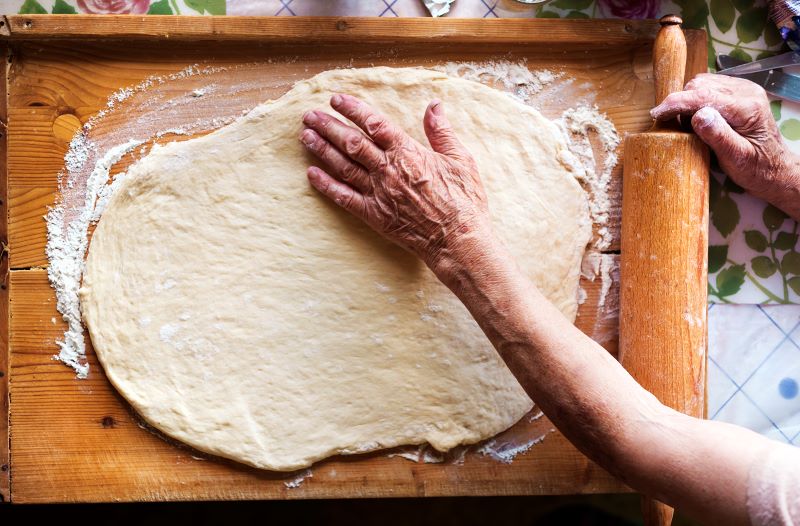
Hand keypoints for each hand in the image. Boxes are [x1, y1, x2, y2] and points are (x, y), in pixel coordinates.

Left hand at [300, 94, 490, 272]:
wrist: (457, 240)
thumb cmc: (464, 201)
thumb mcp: (460, 159)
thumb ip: (441, 132)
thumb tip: (434, 105)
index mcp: (408, 152)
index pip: (374, 124)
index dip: (353, 109)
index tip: (336, 99)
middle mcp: (388, 170)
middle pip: (351, 142)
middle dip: (328, 126)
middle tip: (309, 115)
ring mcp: (378, 193)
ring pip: (343, 166)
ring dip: (322, 150)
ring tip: (306, 136)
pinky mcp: (374, 216)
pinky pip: (344, 198)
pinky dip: (326, 186)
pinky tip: (311, 175)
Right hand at [651, 73, 799, 215]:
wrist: (774, 169)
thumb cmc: (756, 169)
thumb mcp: (736, 158)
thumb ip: (718, 135)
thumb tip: (697, 116)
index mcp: (747, 108)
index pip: (704, 96)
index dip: (677, 103)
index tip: (657, 113)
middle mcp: (746, 92)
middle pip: (701, 85)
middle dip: (681, 103)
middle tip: (675, 127)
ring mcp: (743, 89)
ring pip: (703, 83)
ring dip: (688, 101)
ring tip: (686, 124)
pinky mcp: (738, 92)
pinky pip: (709, 87)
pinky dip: (696, 100)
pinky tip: (696, 118)